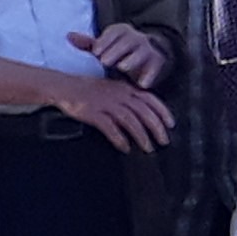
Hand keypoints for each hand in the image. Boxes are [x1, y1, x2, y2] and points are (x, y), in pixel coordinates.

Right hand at [55, 72, 174, 151]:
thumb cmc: (90, 90)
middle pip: (144, 112)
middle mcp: (119, 95)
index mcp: (126, 88)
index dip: (163, 112)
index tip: (171, 125)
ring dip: (141, 136)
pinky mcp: (93, 113)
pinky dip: (120, 138)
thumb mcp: (113, 88)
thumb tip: (145, 114)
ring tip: (148, 148)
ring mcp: (106, 104)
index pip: (151, 99)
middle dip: (157, 128)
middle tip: (164, 142)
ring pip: (130, 121)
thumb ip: (129, 98)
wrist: (64, 87)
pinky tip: (125, 148)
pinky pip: (110, 127)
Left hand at [74, 23, 165, 85]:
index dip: (105, 41)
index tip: (96, 51)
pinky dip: (149, 75)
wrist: (149, 52)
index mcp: (122, 31)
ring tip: (122, 67)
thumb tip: (69, 35)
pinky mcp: (158, 61)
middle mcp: (136, 38)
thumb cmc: (119, 51)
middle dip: (116, 50)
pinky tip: (142, 84)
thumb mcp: (104, 45)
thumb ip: (88, 44)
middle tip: (105, 61)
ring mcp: (149, 49)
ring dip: (132, 59)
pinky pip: (155, 67)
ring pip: (142, 52)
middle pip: (127, 41)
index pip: (114, 32)